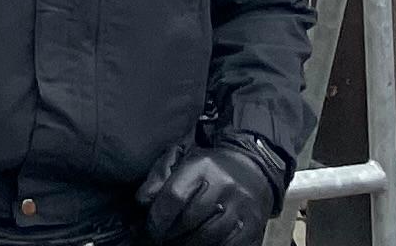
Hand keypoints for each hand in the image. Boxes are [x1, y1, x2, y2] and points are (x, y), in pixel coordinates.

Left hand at [137, 133, 290, 245]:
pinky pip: (228, 245)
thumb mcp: (182, 159)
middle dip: (170, 233)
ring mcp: (242, 207)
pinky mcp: (253, 226)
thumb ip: (159, 177)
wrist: (254, 168)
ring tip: (177, 242)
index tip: (149, 228)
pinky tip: (199, 244)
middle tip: (161, 238)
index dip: (158, 217)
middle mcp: (225, 186)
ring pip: (208, 236)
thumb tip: (142, 202)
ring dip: (187, 244)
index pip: (174, 195)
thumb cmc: (209, 167)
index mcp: (202, 166)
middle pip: (190, 220)